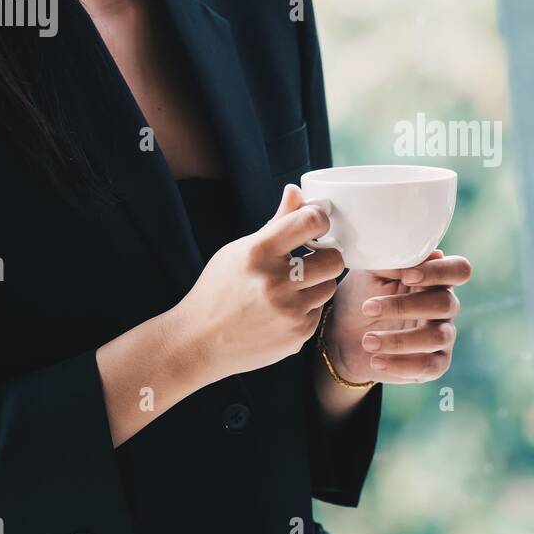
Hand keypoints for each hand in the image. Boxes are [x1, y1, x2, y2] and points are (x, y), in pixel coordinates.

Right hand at [165, 184, 342, 385]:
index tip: (316, 225)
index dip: (319, 220)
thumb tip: (296, 191)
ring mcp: (289, 312)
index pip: (310, 222)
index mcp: (259, 252)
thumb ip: (275, 222)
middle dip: (326, 256)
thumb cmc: (218, 290)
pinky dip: (306, 308)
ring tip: (292, 287)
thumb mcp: (240, 250)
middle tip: (312, 259)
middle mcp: (276, 282)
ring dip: (317, 284)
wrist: (199, 342)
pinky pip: (318, 311)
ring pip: (330, 286)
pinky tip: (282, 311)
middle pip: (334, 259)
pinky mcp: (297, 335)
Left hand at [326, 250, 471, 384]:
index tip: (407, 276)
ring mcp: (443, 335)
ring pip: (438, 337)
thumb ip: (389, 263)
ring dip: (400, 340)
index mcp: (435, 279)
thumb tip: (407, 262)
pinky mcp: (435, 364)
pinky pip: (429, 366)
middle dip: (406, 306)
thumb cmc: (362, 298)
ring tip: (367, 341)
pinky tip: (376, 361)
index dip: (439, 272)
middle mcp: (445, 306)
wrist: (345, 337)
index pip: (458, 270)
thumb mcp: (370, 275)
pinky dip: (401, 365)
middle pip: (446, 304)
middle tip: (368, 308)